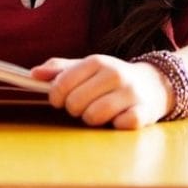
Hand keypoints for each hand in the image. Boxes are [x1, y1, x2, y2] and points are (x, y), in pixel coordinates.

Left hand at [31, 54, 171, 129]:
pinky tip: (117, 118)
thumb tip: (33, 74)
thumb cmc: (110, 78)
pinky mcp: (144, 113)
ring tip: (97, 113)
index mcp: (97, 61)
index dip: (55, 96)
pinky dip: (114, 126)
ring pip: (94, 116)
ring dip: (91, 120)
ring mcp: (131, 94)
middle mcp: (115, 74)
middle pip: (76, 103)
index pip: (63, 83)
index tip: (57, 100)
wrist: (154, 84)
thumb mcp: (86, 67)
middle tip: (82, 107)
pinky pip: (120, 125)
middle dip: (74, 110)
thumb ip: (59, 69)